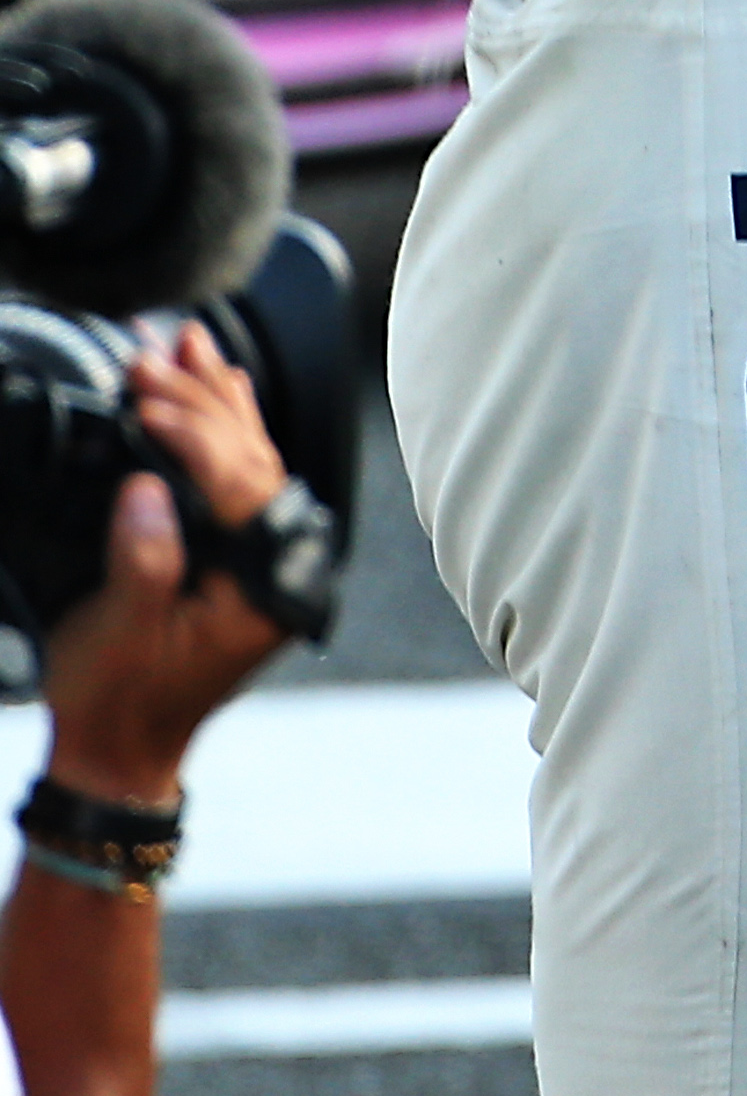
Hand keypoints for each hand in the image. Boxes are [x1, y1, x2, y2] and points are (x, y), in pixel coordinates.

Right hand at [41, 332, 296, 802]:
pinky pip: (235, 476)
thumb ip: (144, 561)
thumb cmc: (121, 701)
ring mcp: (260, 557)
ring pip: (249, 456)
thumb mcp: (122, 632)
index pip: (241, 485)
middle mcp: (278, 564)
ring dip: (215, 399)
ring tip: (187, 344)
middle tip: (157, 352)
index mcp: (266, 585)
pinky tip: (213, 387)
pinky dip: (220, 429)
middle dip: (204, 398)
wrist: (119, 751)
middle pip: (253, 457)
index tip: (148, 398)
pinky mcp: (235, 554)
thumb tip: (147, 492)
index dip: (195, 434)